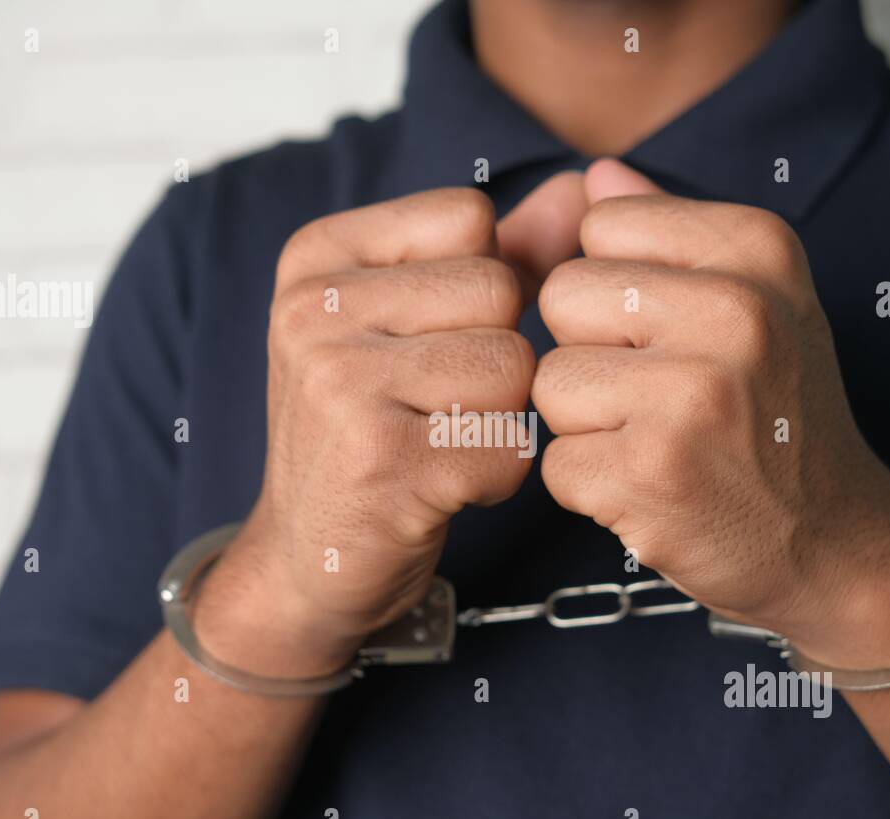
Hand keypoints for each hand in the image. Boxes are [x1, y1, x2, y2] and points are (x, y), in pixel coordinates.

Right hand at [195, 174, 587, 675]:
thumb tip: (583, 190)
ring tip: (439, 446)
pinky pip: (511, 445)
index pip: (471, 218)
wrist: (306, 557)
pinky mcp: (384, 463)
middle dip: (497, 359)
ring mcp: (341, 385)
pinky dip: (496, 478)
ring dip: (501, 420)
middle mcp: (314, 310)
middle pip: (499, 291)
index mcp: (317, 258)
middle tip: (436, 407)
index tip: (428, 343)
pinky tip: (442, 489)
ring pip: (514, 368)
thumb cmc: (372, 430)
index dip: (482, 290)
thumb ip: (499, 252)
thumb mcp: (411, 324)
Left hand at [533, 160, 889, 668]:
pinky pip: (554, 462)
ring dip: (585, 424)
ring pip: (548, 382)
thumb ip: (671, 229)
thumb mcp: (759, 299)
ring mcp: (690, 396)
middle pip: (561, 297)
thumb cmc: (782, 413)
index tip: (668, 333)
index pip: (601, 224)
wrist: (837, 541)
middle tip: (658, 395)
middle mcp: (731, 312)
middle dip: (590, 351)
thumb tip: (594, 176)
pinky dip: (590, 487)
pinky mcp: (649, 475)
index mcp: (757, 249)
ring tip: (657, 442)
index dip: (616, 286)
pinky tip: (652, 489)